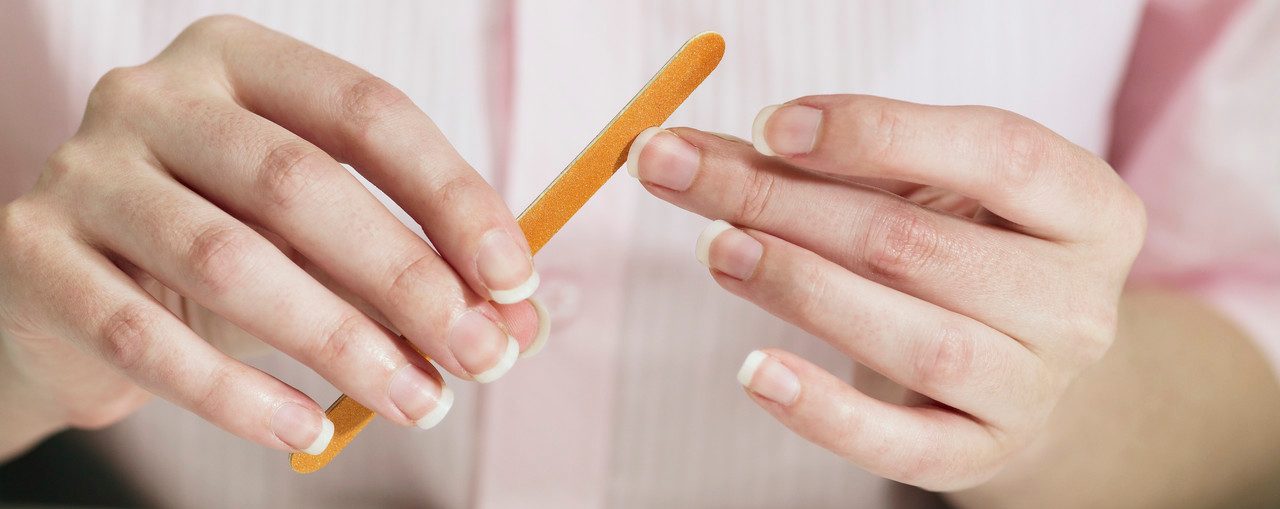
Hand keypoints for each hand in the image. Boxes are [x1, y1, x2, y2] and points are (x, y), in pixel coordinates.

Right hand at [0, 15, 546, 456]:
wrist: (75, 296)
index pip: (367, 111)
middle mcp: (155, 95)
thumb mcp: (323, 244)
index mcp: (242, 62)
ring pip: (228, 261)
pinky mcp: (33, 255)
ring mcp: (83, 170)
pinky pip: (145, 337)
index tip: (514, 278)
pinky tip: (306, 432)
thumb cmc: (225, 250)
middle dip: (407, 279)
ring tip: (419, 403)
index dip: (451, 196)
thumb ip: (417, 267)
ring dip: (340, 344)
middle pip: (300, 184)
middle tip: (480, 357)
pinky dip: (237, 396)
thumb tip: (519, 322)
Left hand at [626, 94, 1144, 489]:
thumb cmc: (955, 249)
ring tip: (718, 250)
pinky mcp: (980, 454)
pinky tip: (755, 372)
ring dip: (804, 289)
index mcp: (1087, 208)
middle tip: (687, 178)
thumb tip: (690, 150)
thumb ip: (826, 159)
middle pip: (922, 245)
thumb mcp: (919, 187)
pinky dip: (825, 412)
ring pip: (919, 342)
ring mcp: (1037, 388)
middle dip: (789, 204)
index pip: (996, 154)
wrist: (1013, 361)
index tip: (770, 125)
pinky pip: (902, 445)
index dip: (877, 133)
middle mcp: (1078, 304)